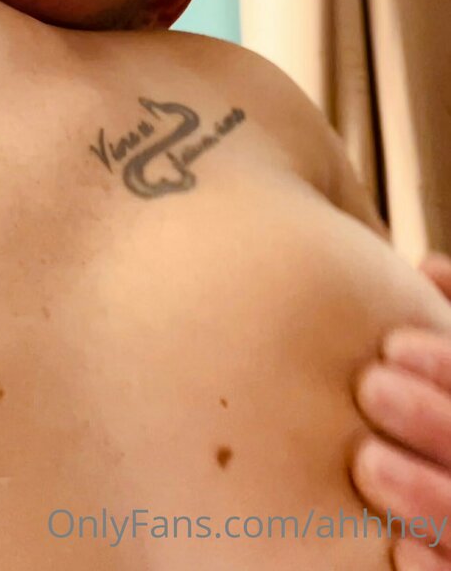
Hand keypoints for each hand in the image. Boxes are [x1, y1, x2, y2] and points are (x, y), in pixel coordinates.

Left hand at [352, 253, 450, 569]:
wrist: (431, 508)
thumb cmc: (433, 428)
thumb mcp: (448, 366)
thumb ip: (450, 321)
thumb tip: (429, 269)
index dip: (447, 366)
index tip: (392, 345)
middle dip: (434, 419)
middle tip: (372, 389)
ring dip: (429, 496)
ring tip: (368, 462)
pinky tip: (399, 548)